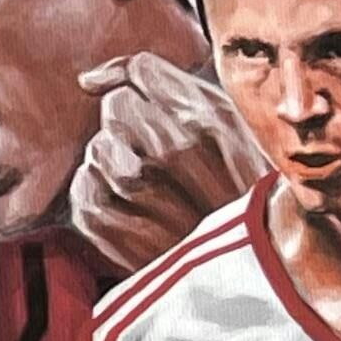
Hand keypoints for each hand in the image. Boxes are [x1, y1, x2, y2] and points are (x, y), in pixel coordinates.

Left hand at [70, 52, 263, 273]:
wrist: (258, 267)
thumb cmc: (240, 186)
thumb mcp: (229, 124)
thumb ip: (165, 86)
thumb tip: (89, 78)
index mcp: (209, 118)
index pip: (141, 72)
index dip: (140, 88)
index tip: (149, 108)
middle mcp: (172, 149)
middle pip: (116, 106)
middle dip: (131, 124)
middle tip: (159, 156)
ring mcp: (138, 190)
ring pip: (97, 147)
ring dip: (114, 160)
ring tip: (148, 186)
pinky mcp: (110, 227)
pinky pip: (82, 189)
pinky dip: (96, 193)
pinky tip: (129, 208)